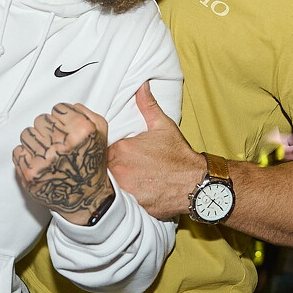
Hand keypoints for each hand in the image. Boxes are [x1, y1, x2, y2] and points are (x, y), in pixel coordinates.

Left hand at [13, 103, 111, 223]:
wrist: (85, 196)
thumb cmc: (90, 164)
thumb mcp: (101, 133)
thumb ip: (86, 113)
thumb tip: (67, 107)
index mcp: (82, 131)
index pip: (57, 109)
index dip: (61, 118)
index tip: (64, 129)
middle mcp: (63, 144)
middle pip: (40, 120)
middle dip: (47, 129)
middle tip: (56, 142)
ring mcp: (45, 160)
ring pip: (26, 134)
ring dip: (35, 141)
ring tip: (46, 151)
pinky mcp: (30, 173)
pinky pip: (18, 151)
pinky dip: (26, 156)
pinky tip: (39, 161)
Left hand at [105, 82, 201, 219]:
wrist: (196, 184)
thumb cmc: (179, 156)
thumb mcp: (163, 126)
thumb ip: (147, 105)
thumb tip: (142, 85)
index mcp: (121, 149)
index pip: (97, 150)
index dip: (100, 152)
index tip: (108, 154)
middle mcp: (119, 170)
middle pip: (98, 170)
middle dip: (104, 169)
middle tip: (118, 169)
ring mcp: (124, 191)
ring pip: (106, 188)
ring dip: (110, 186)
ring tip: (123, 182)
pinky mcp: (131, 207)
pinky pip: (117, 204)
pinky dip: (120, 201)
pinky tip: (129, 195)